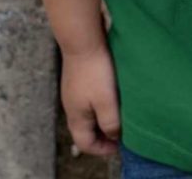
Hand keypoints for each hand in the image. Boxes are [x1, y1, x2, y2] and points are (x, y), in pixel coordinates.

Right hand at [61, 42, 120, 157]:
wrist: (83, 40)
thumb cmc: (95, 71)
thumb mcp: (106, 101)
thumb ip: (110, 123)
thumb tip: (114, 136)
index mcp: (76, 117)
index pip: (85, 144)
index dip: (102, 149)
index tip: (119, 145)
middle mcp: (71, 107)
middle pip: (84, 130)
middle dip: (102, 135)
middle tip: (120, 131)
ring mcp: (72, 92)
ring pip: (87, 114)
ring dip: (102, 118)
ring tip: (118, 113)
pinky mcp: (77, 79)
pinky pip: (88, 99)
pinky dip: (99, 103)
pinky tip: (110, 94)